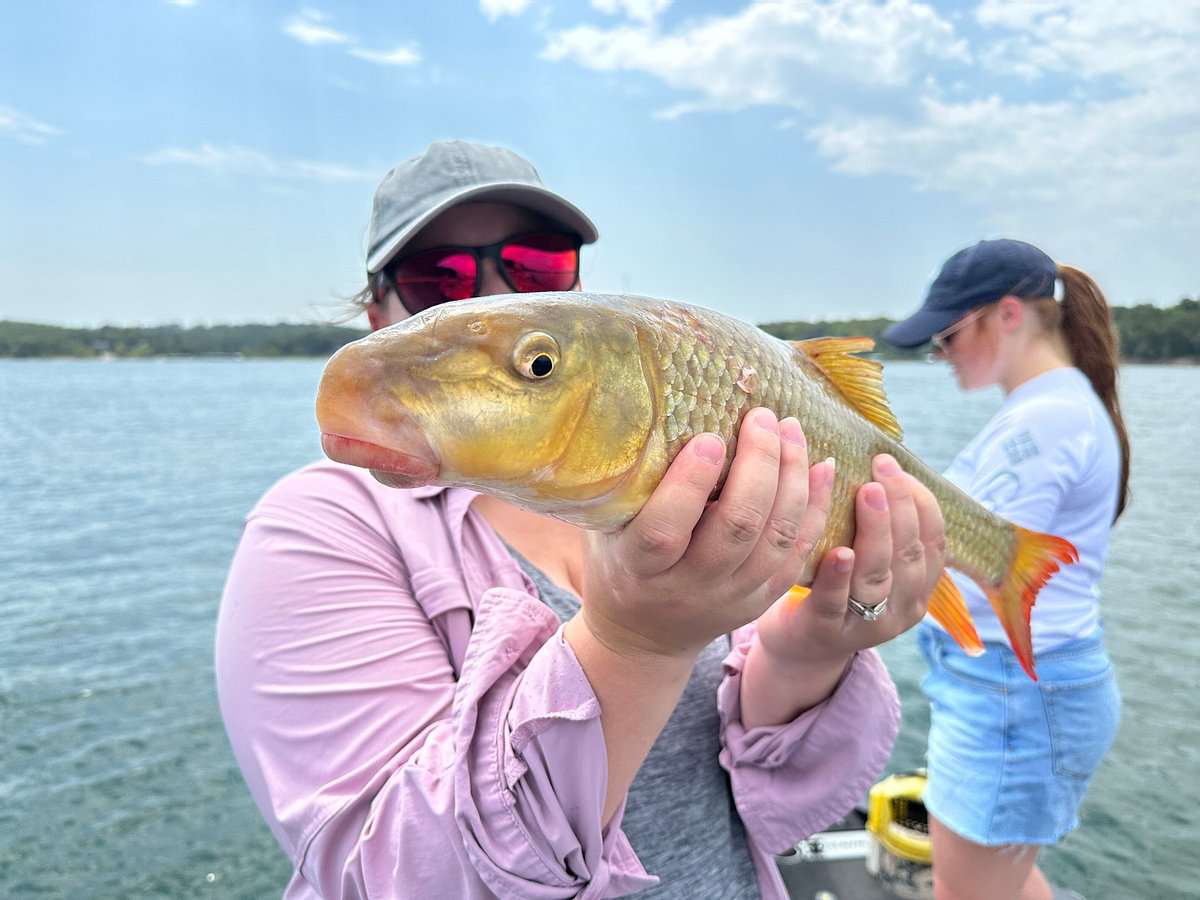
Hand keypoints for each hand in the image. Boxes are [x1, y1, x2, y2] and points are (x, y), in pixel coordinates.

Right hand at [575, 408, 834, 661]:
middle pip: (737, 528)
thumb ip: (626, 485)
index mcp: (640, 568)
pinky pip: (799, 552)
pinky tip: (822, 466)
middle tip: (762, 417)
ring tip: (791, 429)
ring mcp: (732, 597)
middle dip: (759, 465)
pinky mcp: (763, 598)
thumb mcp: (605, 527)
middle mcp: (690, 587)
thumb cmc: (619, 560)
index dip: (690, 483)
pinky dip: (816, 506)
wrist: (644, 632)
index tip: (709, 438)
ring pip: (777, 537)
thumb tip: (648, 411)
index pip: (665, 531)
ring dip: (793, 478)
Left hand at [741, 454, 944, 725]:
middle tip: (880, 467)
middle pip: (910, 552)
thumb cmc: (835, 583)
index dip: (918, 500)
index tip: (892, 463)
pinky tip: (837, 550)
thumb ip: (880, 521)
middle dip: (898, 505)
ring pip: (879, 576)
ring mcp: (867, 624)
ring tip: (866, 493)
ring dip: (876, 530)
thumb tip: (877, 456)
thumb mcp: (868, 557)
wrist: (799, 644)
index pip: (934, 539)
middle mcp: (902, 607)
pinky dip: (839, 575)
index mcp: (919, 585)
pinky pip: (836, 601)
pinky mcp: (827, 631)